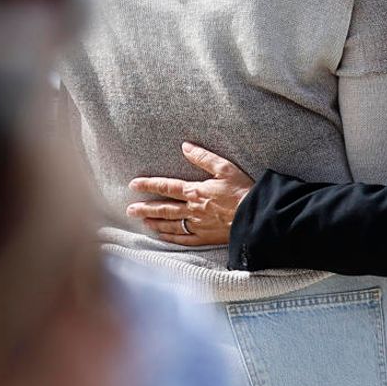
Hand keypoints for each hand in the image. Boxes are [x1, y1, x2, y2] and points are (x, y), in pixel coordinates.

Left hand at [126, 142, 252, 246]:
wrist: (256, 216)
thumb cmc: (243, 191)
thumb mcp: (225, 168)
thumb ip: (204, 157)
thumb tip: (185, 146)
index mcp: (196, 191)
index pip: (166, 187)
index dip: (148, 185)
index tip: (133, 184)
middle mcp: (193, 210)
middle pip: (164, 209)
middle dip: (145, 209)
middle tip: (130, 210)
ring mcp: (198, 225)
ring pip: (171, 225)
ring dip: (155, 223)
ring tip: (143, 222)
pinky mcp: (206, 237)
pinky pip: (184, 239)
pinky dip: (171, 238)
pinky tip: (163, 237)